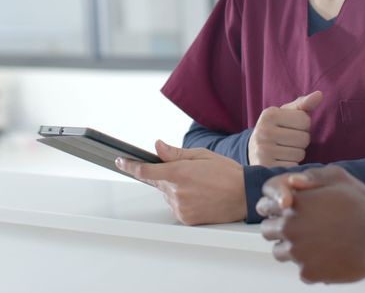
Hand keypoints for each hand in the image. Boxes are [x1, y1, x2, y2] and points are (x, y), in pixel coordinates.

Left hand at [115, 140, 245, 224]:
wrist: (244, 196)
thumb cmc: (227, 174)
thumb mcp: (201, 156)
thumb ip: (176, 153)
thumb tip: (157, 146)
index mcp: (179, 173)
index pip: (146, 171)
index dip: (130, 166)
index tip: (121, 161)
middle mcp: (177, 192)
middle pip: (159, 182)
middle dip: (166, 176)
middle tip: (188, 174)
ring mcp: (181, 207)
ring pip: (168, 195)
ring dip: (176, 189)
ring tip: (199, 186)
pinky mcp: (186, 218)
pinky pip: (176, 207)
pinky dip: (182, 201)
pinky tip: (199, 196)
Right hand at [248, 91, 322, 165]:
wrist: (252, 150)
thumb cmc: (275, 129)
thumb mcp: (285, 114)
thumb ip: (303, 105)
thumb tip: (319, 95)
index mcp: (269, 114)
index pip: (305, 120)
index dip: (303, 125)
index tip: (291, 127)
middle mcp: (264, 131)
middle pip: (304, 138)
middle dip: (301, 141)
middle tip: (288, 141)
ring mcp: (263, 151)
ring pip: (300, 154)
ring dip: (296, 154)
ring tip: (284, 151)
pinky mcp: (266, 167)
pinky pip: (293, 166)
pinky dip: (291, 165)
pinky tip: (281, 161)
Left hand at [259, 166, 364, 283]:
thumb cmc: (361, 208)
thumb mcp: (337, 181)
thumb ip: (311, 180)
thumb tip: (292, 183)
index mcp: (292, 205)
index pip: (266, 208)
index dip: (274, 211)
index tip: (281, 214)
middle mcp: (289, 228)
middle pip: (267, 231)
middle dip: (278, 231)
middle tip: (293, 232)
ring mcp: (297, 252)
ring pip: (280, 253)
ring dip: (291, 250)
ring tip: (308, 247)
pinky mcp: (308, 272)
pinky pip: (302, 272)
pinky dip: (312, 268)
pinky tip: (326, 261)